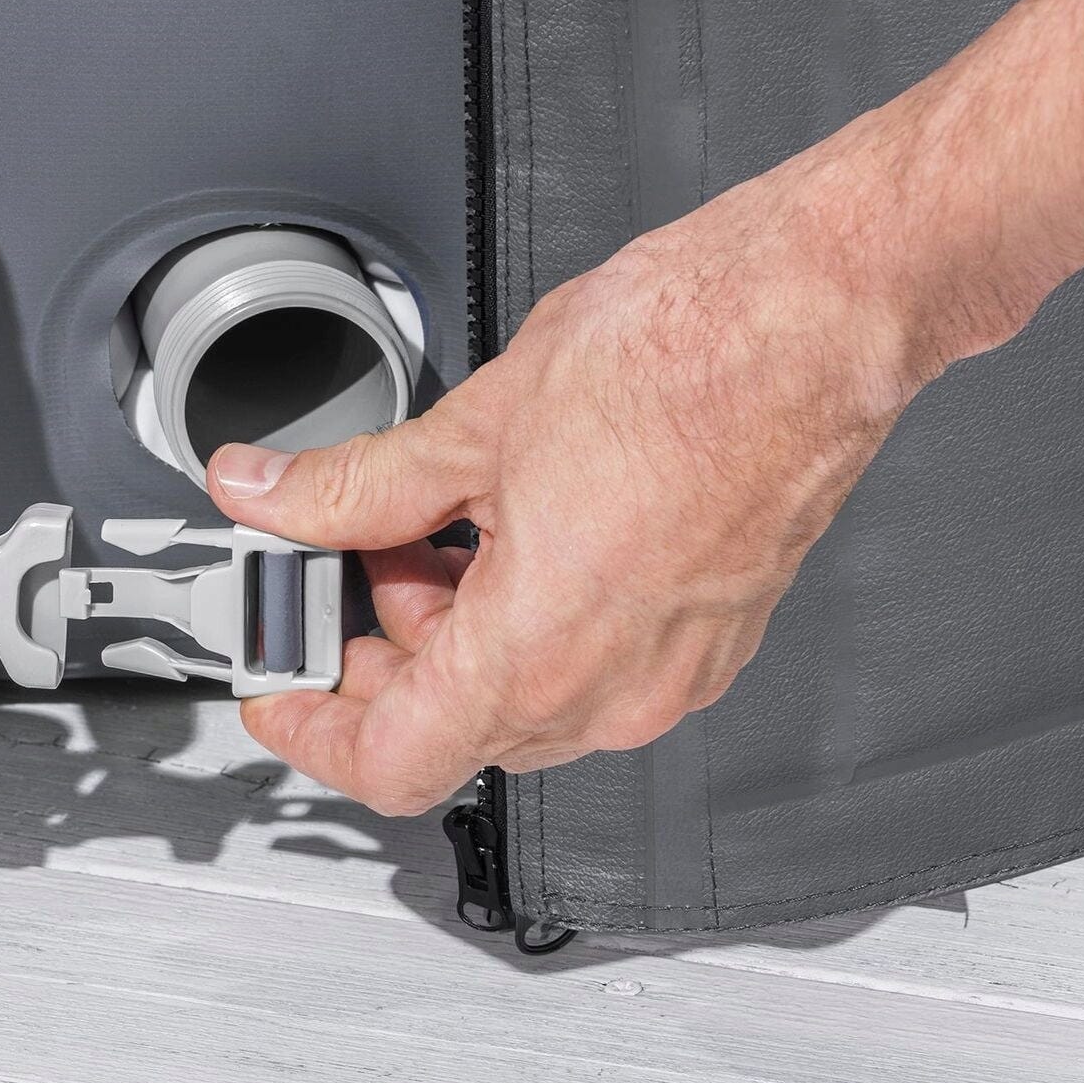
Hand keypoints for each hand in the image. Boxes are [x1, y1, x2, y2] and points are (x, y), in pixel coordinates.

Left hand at [204, 156, 967, 813]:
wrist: (813, 318)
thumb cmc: (684, 358)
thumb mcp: (473, 423)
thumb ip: (351, 485)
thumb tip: (270, 496)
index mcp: (537, 654)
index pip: (391, 764)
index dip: (312, 729)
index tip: (279, 687)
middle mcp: (612, 690)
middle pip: (452, 727)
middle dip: (384, 650)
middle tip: (349, 556)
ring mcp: (671, 672)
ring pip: (522, 698)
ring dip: (457, 630)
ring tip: (435, 516)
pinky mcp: (711, 638)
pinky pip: (593, 666)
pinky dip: (531, 618)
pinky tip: (514, 524)